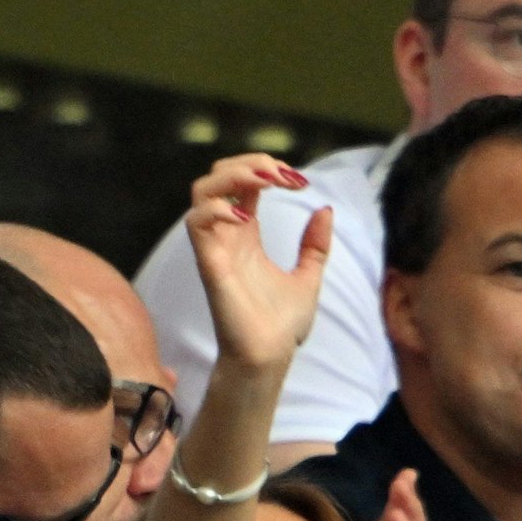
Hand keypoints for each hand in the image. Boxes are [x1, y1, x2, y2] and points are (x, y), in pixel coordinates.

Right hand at [185, 155, 331, 370]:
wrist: (270, 357)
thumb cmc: (281, 325)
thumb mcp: (308, 276)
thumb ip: (314, 245)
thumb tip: (324, 210)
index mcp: (246, 236)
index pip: (241, 183)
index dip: (265, 169)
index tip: (298, 179)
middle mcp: (227, 236)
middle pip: (217, 178)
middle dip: (248, 163)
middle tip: (280, 175)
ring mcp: (215, 248)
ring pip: (201, 192)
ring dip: (232, 176)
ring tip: (265, 182)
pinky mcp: (210, 264)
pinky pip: (196, 223)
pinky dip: (218, 209)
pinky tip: (248, 216)